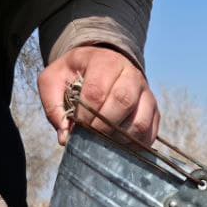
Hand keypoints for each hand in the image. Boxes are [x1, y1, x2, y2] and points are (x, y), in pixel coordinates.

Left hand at [39, 45, 160, 146]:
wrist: (103, 65)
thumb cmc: (75, 75)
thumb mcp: (54, 80)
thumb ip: (52, 105)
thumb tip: (65, 137)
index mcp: (105, 62)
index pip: (97, 91)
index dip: (86, 114)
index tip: (77, 125)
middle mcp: (131, 74)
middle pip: (123, 103)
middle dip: (103, 126)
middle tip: (90, 135)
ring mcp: (146, 93)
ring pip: (140, 122)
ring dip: (120, 138)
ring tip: (105, 140)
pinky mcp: (154, 111)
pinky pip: (150, 133)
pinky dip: (135, 145)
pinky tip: (119, 144)